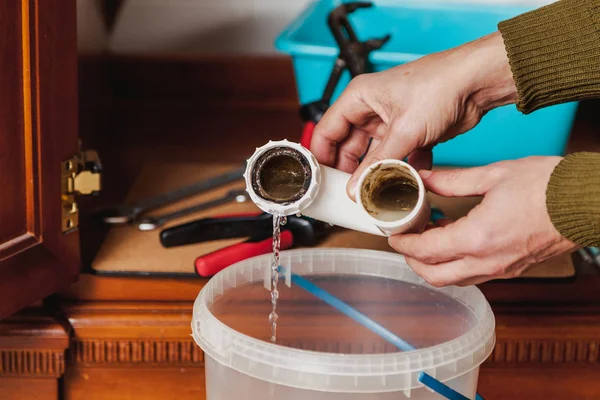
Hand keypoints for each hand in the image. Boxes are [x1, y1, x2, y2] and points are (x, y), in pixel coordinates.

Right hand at [310, 31, 516, 197]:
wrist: (478, 83)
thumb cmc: (440, 85)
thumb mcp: (403, 130)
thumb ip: (377, 162)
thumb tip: (356, 187)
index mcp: (359, 98)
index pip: (328, 130)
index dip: (322, 156)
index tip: (321, 181)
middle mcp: (372, 110)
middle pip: (349, 147)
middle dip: (350, 171)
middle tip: (348, 194)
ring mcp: (392, 123)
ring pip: (375, 156)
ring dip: (377, 174)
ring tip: (375, 194)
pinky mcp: (412, 134)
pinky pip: (399, 158)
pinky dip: (403, 171)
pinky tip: (408, 182)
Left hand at [389, 157, 578, 286]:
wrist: (588, 201)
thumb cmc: (548, 186)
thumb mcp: (493, 175)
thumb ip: (452, 180)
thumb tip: (424, 178)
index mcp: (477, 238)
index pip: (424, 251)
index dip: (403, 243)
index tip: (393, 233)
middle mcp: (486, 261)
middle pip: (434, 276)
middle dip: (412, 261)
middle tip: (405, 240)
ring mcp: (501, 269)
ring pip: (454, 279)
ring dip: (434, 265)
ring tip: (429, 237)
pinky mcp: (512, 268)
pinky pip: (474, 275)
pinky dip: (456, 264)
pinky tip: (456, 238)